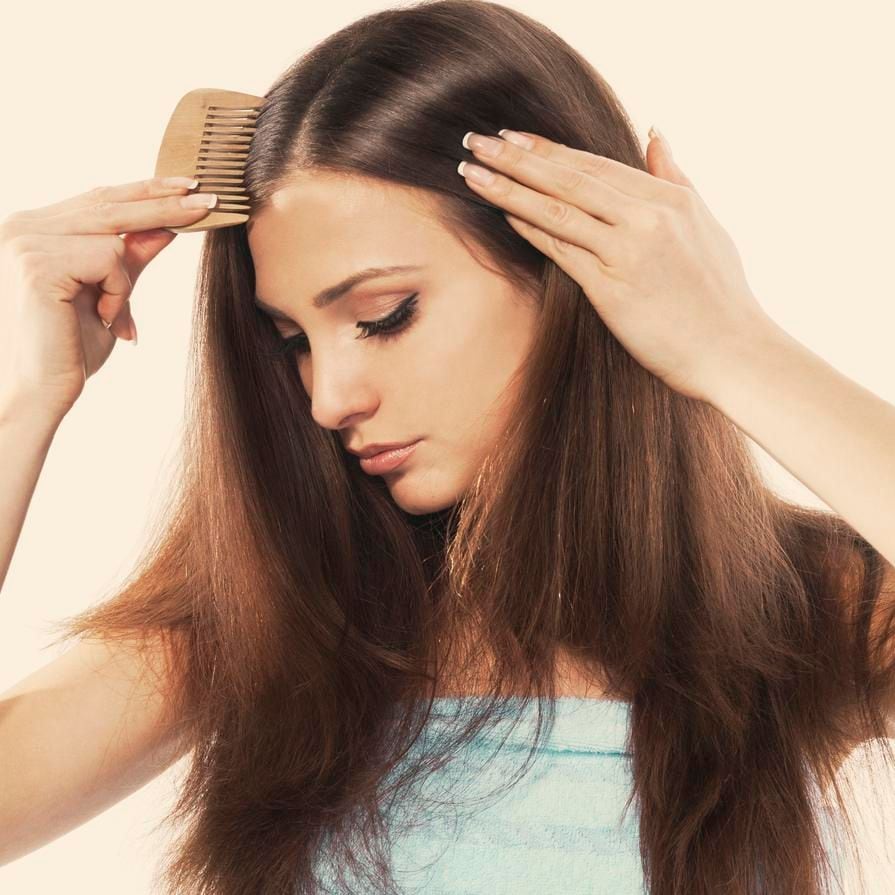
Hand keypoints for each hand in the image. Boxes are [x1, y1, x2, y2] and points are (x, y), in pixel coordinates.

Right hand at [0, 176, 213, 417]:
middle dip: (165, 204)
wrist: (42, 392)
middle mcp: (24, 226)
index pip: (99, 198)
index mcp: (36, 229)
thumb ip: (132, 260)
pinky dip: (118, 292)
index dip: (146, 191)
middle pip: (110, 203)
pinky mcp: (38, 261)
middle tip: (209, 201)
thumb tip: (166, 227)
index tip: (189, 186)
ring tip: (112, 316)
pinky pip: (109, 259)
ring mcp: (26, 240)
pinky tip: (102, 318)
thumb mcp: (112, 295)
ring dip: (125, 280)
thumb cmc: (72, 350)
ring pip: (114, 234)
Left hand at [458, 127, 775, 403]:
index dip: (548, 149)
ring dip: (509, 189)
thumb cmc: (721, 294)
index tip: (512, 136)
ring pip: (558, 209)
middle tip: (475, 140)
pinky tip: (503, 216)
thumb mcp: (705, 222)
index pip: (595, 165)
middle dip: (516, 157)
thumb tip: (654, 133)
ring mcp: (628, 252)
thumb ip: (675, 175)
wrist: (733, 351)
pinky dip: (532, 229)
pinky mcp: (613, 289)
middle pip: (569, 178)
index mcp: (668, 198)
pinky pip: (564, 251)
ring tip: (471, 172)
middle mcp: (647, 217)